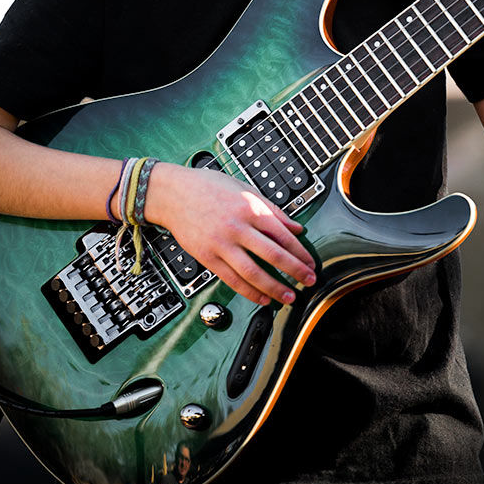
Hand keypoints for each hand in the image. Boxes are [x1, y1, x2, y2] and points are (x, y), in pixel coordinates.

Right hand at [145, 162, 316, 306]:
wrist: (172, 193)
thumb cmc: (207, 186)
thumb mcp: (244, 188)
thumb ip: (272, 209)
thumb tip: (295, 226)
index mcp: (249, 207)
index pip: (283, 233)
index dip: (300, 251)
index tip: (310, 262)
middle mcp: (237, 226)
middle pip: (273, 254)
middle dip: (294, 271)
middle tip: (308, 280)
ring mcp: (221, 244)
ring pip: (253, 272)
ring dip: (274, 287)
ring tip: (288, 296)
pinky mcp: (207, 257)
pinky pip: (232, 279)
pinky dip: (249, 291)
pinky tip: (262, 297)